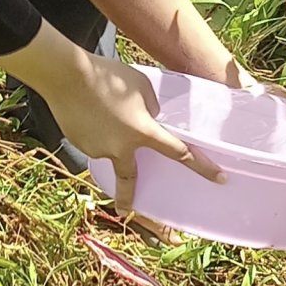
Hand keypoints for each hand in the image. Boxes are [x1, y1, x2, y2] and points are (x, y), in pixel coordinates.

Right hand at [0, 28, 223, 215]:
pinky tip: (88, 109)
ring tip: (100, 106)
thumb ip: (150, 107)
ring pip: (109, 147)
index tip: (219, 178)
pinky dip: (94, 128)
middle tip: (126, 210)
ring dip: (109, 133)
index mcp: (143, 133)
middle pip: (128, 179)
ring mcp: (98, 149)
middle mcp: (121, 148)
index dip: (201, 166)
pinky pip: (92, 139)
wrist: (66, 75)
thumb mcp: (142, 86)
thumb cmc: (109, 76)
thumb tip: (148, 117)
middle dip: (127, 198)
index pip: (179, 154)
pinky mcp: (79, 144)